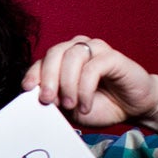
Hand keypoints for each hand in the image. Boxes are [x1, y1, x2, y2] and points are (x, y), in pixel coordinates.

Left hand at [23, 36, 157, 131]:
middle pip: (54, 53)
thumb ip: (53, 99)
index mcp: (63, 60)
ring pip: (72, 57)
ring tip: (71, 105)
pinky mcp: (113, 57)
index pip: (41, 61)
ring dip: (67, 85)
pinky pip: (92, 67)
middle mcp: (78, 50)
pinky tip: (85, 105)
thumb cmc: (99, 105)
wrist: (131, 108)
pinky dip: (85, 89)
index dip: (32, 74)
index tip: (26, 90)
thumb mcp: (68, 107)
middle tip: (47, 100)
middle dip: (47, 78)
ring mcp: (97, 50)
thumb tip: (36, 96)